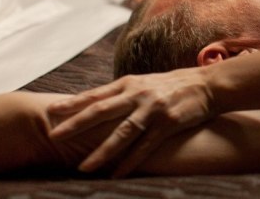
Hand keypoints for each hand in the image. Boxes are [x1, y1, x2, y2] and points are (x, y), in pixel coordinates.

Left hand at [47, 66, 214, 175]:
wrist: (209, 85)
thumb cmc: (174, 86)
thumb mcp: (145, 83)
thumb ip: (123, 94)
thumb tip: (96, 105)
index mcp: (129, 84)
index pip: (95, 94)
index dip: (73, 103)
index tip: (50, 111)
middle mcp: (138, 94)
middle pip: (101, 111)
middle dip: (76, 124)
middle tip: (53, 136)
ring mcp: (153, 109)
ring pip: (122, 133)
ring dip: (101, 152)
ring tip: (84, 168)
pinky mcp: (168, 124)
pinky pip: (145, 147)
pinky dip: (130, 162)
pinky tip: (117, 175)